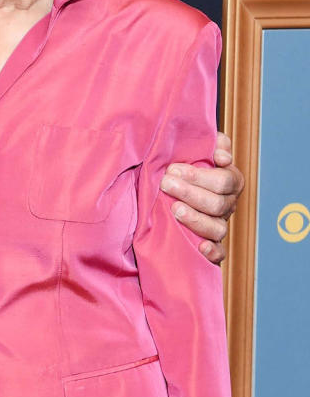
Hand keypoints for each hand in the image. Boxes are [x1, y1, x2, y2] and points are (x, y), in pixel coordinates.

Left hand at [161, 132, 243, 262]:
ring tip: (175, 210)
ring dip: (197, 219)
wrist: (174, 182)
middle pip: (218, 203)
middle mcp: (227, 204)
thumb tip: (222, 157)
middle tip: (166, 184)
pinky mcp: (211, 243)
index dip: (199, 176)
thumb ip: (214, 143)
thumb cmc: (188, 162)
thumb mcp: (200, 147)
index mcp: (230, 181)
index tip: (173, 169)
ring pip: (217, 228)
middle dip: (190, 193)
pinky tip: (201, 247)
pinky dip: (213, 252)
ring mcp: (219, 224)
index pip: (223, 180)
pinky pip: (219, 253)